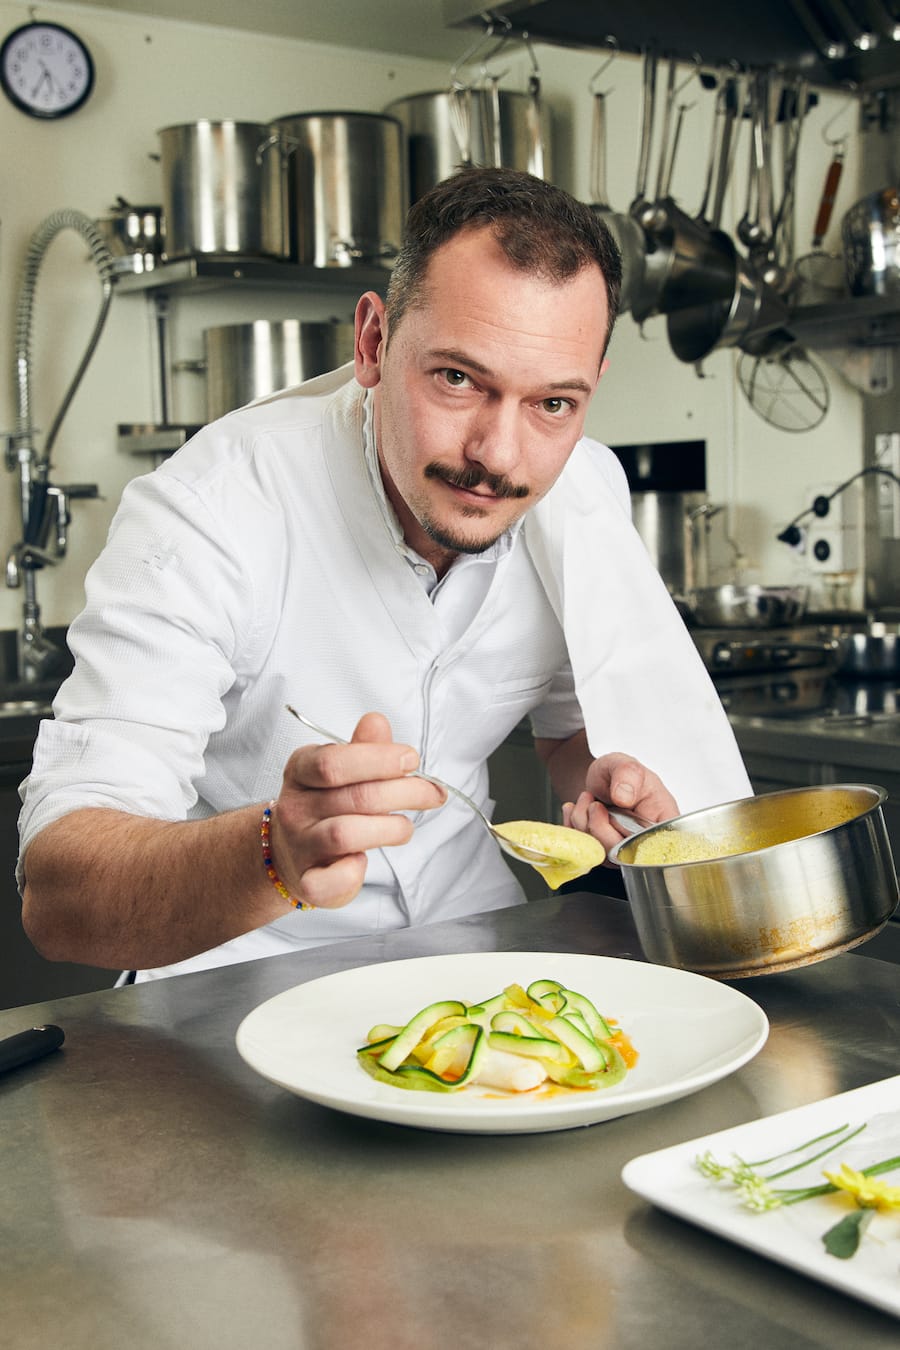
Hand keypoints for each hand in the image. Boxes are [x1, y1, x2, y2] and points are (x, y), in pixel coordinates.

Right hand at [268, 713, 444, 908]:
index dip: (378, 759)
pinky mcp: (307, 881)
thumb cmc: (326, 805)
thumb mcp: (340, 768)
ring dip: (390, 828)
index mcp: (301, 771)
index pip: (333, 762)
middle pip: (353, 797)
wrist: (289, 853)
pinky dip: (352, 873)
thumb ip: (362, 748)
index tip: (412, 760)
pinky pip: (328, 881)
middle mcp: (296, 807)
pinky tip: (363, 861)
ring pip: (346, 834)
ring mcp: (300, 846)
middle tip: (433, 793)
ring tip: (404, 826)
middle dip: (404, 792)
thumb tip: (376, 721)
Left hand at [562, 752, 678, 858]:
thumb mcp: (625, 764)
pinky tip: (577, 810)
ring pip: (601, 853)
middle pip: (625, 854)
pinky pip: (583, 851)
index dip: (638, 840)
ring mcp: (623, 850)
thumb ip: (628, 774)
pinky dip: (573, 828)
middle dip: (601, 827)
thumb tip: (624, 796)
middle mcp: (644, 841)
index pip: (660, 847)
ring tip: (587, 799)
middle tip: (595, 803)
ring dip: (584, 824)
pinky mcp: (603, 852)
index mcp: (661, 820)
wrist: (599, 778)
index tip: (617, 815)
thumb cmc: (619, 773)